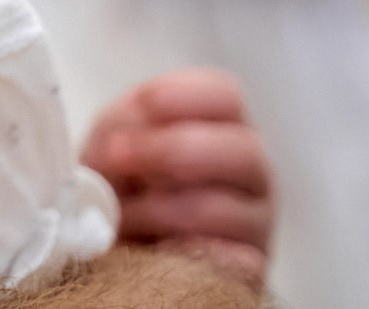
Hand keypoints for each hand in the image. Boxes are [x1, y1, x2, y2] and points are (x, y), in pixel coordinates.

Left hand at [83, 68, 273, 294]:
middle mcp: (250, 172)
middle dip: (172, 149)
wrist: (123, 249)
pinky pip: (232, 264)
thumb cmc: (122, 184)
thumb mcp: (113, 142)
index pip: (226, 96)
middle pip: (243, 150)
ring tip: (120, 216)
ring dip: (160, 209)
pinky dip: (184, 252)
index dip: (183, 95)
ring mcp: (255, 224)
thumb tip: (122, 140)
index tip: (140, 105)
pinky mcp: (249, 272)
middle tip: (118, 156)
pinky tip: (153, 249)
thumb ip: (121, 127)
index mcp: (221, 127)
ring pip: (226, 209)